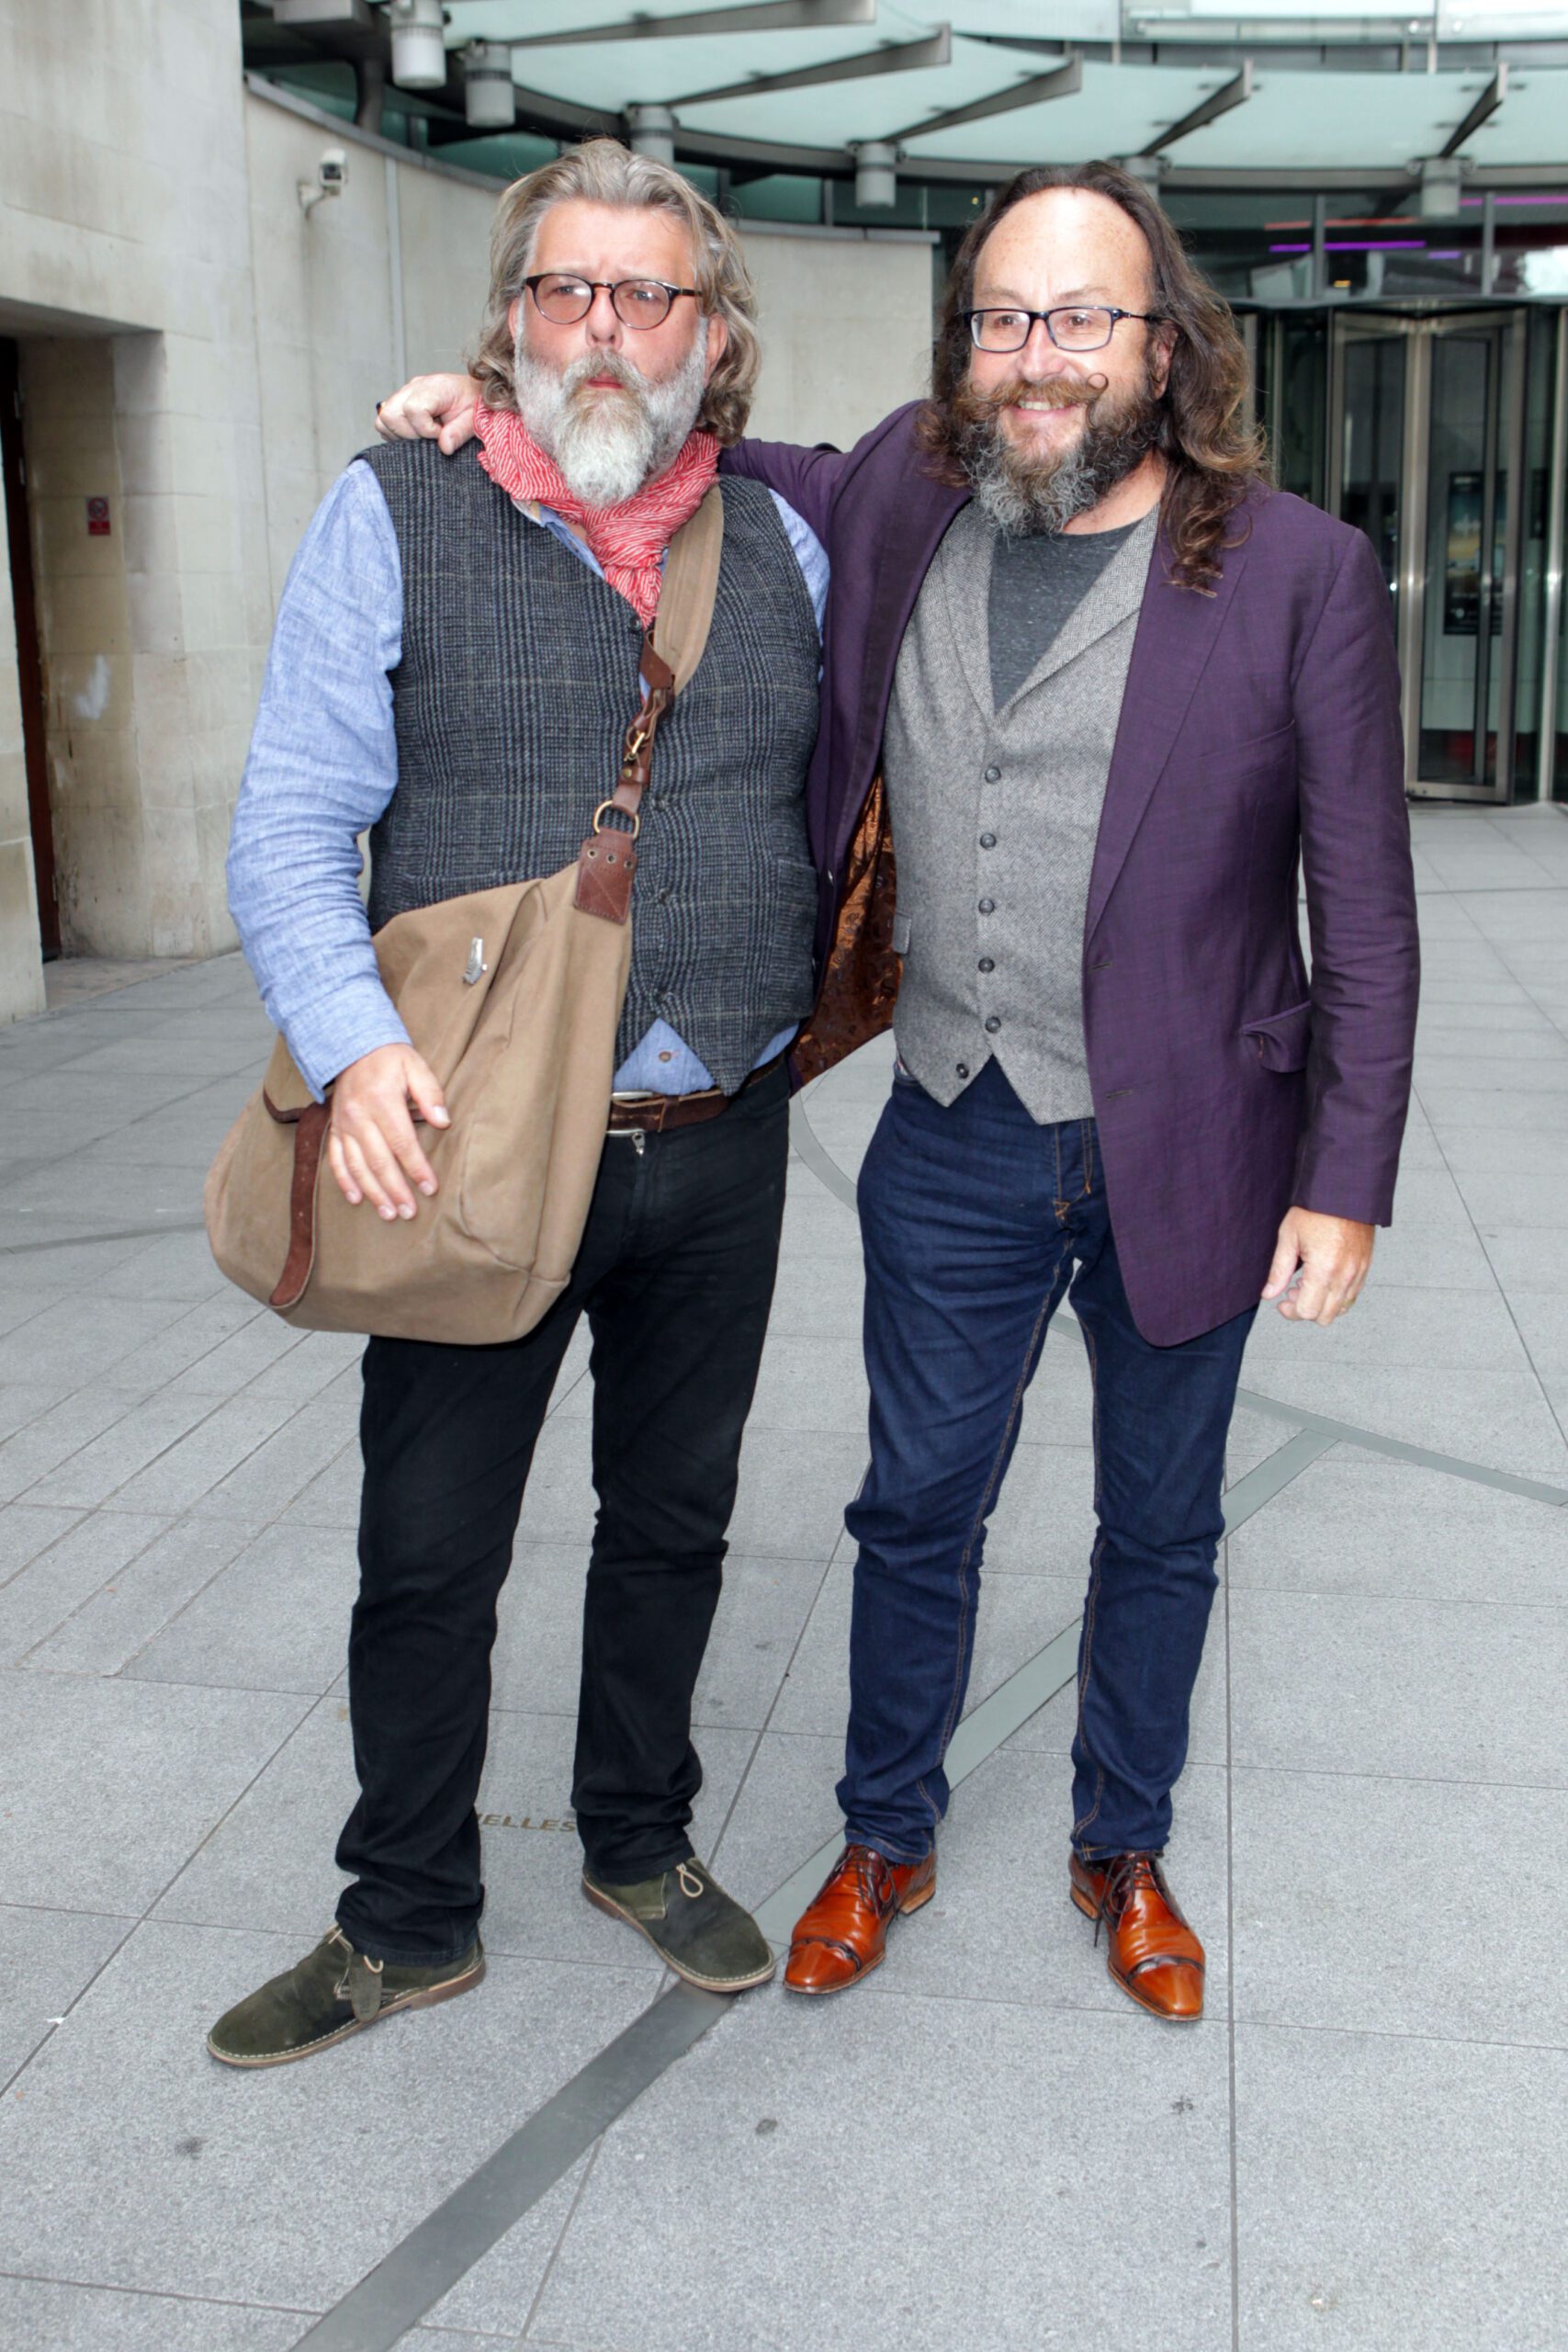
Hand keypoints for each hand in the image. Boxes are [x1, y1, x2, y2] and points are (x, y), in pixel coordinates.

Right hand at [327, 1045, 448, 1218]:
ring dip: (372, 1192)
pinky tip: (356, 1199)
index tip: (430, 1188)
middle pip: (378, 1161)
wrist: (351, 1046)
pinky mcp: (334, 1128)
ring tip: (388, 1214)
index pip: (402, 1143)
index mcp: (381, 1102)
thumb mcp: (415, 1066)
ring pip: (356, 1166)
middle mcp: (359, 1117)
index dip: (416, 1168)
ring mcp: (343, 1124)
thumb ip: (430, 1094)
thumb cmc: (389, 1058)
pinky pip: (336, 1159)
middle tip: (409, 1212)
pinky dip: (344, 1181)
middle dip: (395, 1190)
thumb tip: (443, 1121)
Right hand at [375, 372, 481, 452]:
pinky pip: (385, 422)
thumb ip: (460, 432)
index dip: (425, 429)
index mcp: (434, 388)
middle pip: (390, 414)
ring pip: (384, 419)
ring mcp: (404, 394)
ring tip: (423, 436)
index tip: (440, 433)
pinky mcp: (400, 402)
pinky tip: (416, 433)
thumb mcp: (474, 419)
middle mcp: (414, 388)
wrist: (474, 393)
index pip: (413, 409)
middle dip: (408, 434)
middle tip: (429, 438)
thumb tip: (445, 447)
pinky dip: (397, 432)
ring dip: (400, 434)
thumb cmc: (474, 403)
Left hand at [1262, 1207, 1373, 1325]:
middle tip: (1293, 1291)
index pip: (1308, 1311)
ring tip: (1309, 1283)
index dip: (1291, 1312)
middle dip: (1305, 1310)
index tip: (1282, 1302)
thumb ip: (1279, 1271)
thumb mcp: (1289, 1237)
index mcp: (1324, 1269)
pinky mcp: (1365, 1267)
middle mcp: (1345, 1275)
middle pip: (1325, 1317)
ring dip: (1323, 1304)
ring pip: (1341, 1310)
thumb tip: (1269, 1293)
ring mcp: (1358, 1273)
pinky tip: (1324, 1279)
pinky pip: (1353, 1295)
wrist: (1344, 1191)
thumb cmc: (1317, 1209)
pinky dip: (1337, 1296)